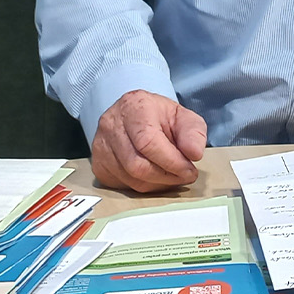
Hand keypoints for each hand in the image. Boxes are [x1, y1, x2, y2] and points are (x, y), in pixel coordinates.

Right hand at [91, 90, 207, 192]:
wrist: (134, 115)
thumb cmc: (159, 117)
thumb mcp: (183, 116)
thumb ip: (193, 132)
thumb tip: (194, 153)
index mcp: (133, 107)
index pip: (147, 142)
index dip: (171, 161)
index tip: (189, 169)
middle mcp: (111, 125)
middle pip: (137, 165)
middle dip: (166, 176)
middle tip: (185, 176)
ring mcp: (100, 146)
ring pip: (130, 178)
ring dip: (157, 184)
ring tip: (172, 175)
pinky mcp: (98, 165)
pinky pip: (123, 185)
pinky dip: (144, 187)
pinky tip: (155, 178)